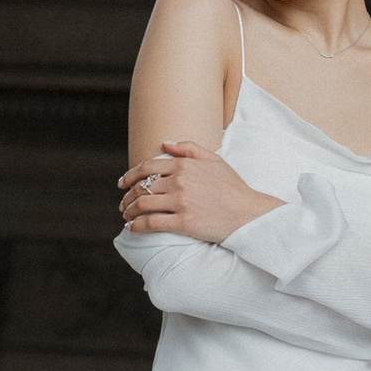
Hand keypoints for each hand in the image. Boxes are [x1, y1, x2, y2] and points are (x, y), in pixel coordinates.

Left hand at [117, 141, 277, 244]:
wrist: (248, 213)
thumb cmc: (232, 187)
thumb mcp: (214, 160)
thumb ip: (188, 149)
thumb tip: (164, 142)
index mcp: (184, 165)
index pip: (147, 167)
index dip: (130, 175)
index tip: (122, 183)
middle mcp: (180, 182)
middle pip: (142, 187)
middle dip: (128, 196)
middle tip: (123, 204)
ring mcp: (181, 202)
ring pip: (143, 204)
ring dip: (129, 211)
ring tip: (127, 216)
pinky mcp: (183, 223)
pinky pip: (151, 223)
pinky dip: (137, 226)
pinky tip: (132, 228)